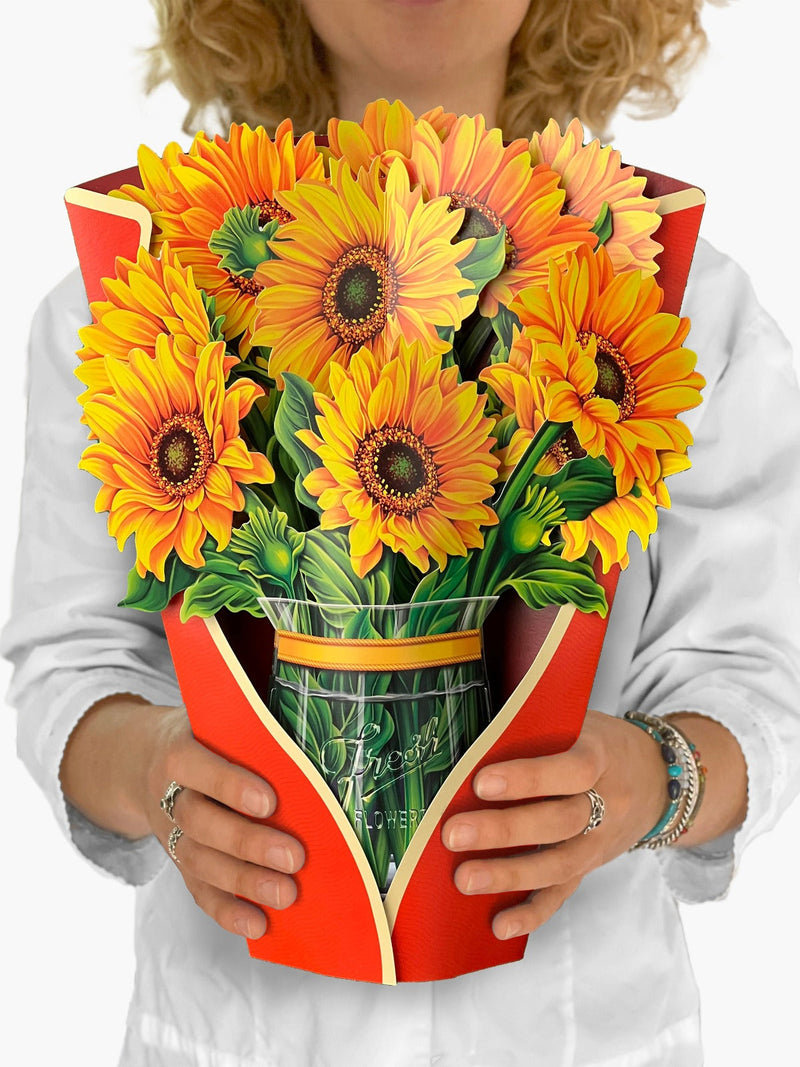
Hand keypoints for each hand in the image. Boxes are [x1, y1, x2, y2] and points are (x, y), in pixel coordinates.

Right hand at [60, 695, 304, 940]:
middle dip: (248, 843)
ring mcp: (170, 834)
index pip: (197, 768)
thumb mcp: (215, 719)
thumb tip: (302, 712)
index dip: (229, 786)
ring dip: (244, 882)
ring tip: (287, 894)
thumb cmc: (204, 738)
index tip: (270, 801)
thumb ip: (249, 720)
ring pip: (200, 862)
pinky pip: (198, 892)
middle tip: (294, 857)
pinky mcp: (179, 864)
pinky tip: (258, 924)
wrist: (144, 763)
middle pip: (200, 822)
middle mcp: (168, 795)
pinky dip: (227, 912)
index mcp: (177, 752)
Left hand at [441, 708, 665, 939]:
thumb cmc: (597, 741)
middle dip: (504, 831)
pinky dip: (532, 913)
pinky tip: (500, 926)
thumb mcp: (579, 722)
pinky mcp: (590, 866)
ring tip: (465, 879)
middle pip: (559, 821)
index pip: (572, 769)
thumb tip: (476, 730)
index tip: (482, 782)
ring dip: (510, 875)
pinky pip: (563, 893)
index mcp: (603, 755)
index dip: (529, 777)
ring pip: (559, 863)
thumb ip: (538, 726)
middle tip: (453, 833)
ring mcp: (600, 841)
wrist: (656, 778)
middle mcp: (607, 803)